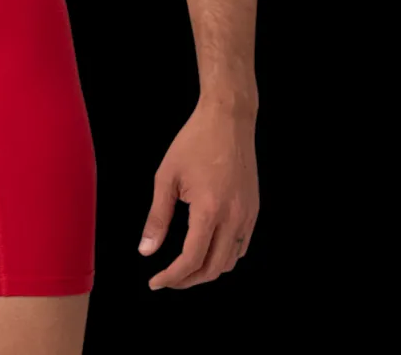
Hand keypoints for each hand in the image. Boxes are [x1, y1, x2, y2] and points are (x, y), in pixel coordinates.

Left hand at [138, 101, 258, 289]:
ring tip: (184, 268)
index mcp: (209, 210)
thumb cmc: (194, 142)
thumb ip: (157, 217)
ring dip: (207, 271)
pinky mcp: (254, 210)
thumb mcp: (167, 176)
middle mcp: (234, 218)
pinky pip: (242, 246)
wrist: (228, 119)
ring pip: (230, 261)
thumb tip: (146, 251)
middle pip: (213, 268)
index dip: (172, 276)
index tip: (155, 282)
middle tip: (167, 279)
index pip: (191, 259)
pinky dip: (224, 257)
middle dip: (188, 280)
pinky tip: (207, 250)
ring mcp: (248, 215)